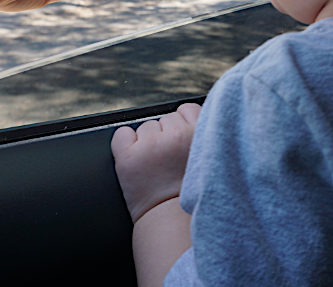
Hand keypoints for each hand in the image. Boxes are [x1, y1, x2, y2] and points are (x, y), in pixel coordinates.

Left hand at [111, 103, 201, 223]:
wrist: (171, 223)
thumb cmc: (191, 193)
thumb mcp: (210, 158)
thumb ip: (204, 132)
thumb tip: (188, 114)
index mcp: (201, 134)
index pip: (187, 109)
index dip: (184, 125)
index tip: (183, 144)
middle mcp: (176, 136)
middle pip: (166, 118)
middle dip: (167, 136)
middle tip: (171, 161)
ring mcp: (151, 145)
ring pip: (146, 127)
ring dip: (149, 142)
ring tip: (157, 166)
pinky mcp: (128, 157)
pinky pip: (122, 134)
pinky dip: (125, 144)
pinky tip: (137, 160)